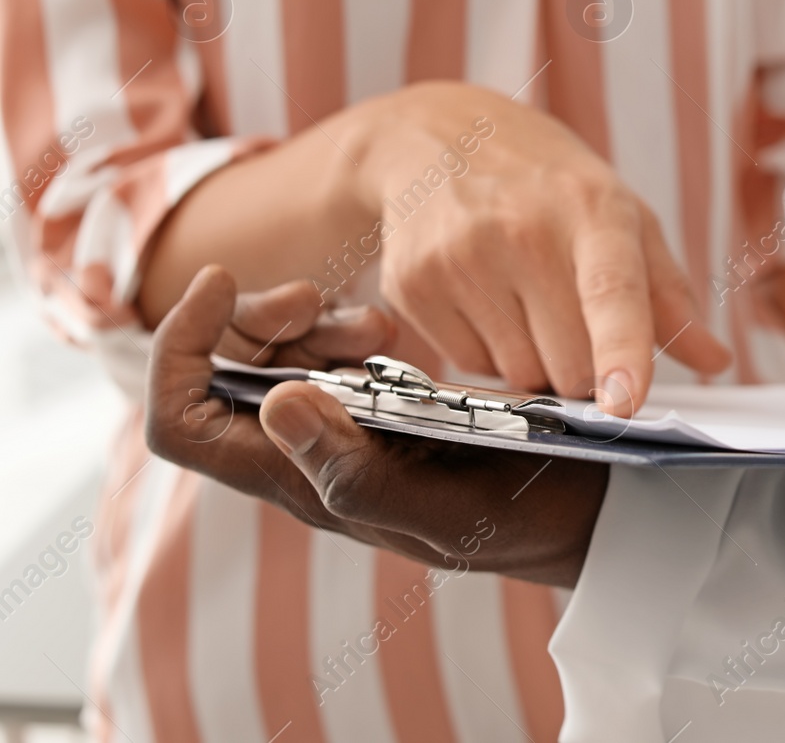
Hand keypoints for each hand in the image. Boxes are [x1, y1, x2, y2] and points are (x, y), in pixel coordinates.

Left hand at [145, 266, 607, 585]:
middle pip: (222, 377)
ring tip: (375, 322)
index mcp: (304, 485)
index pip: (183, 422)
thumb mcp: (446, 510)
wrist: (587, 512)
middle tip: (312, 298)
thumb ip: (357, 474)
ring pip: (276, 362)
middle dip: (250, 322)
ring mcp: (343, 432)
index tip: (220, 283)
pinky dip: (345, 329)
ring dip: (306, 322)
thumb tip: (279, 403)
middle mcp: (307, 457)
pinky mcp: (381, 411)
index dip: (178, 350)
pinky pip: (329, 359)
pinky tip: (390, 330)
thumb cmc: (523, 520)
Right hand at [347, 81, 729, 413]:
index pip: (611, 291)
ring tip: (524, 297)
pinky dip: (487, 351)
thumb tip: (715, 360)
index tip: (624, 400)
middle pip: (570, 364)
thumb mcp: (621, 216)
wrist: (436, 137)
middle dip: (583, 364)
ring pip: (521, 376)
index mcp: (591, 208)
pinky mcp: (413, 284)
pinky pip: (470, 369)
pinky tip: (484, 297)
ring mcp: (460, 257)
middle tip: (570, 313)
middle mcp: (522, 230)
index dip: (620, 350)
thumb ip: (670, 294)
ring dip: (533, 359)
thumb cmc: (547, 184)